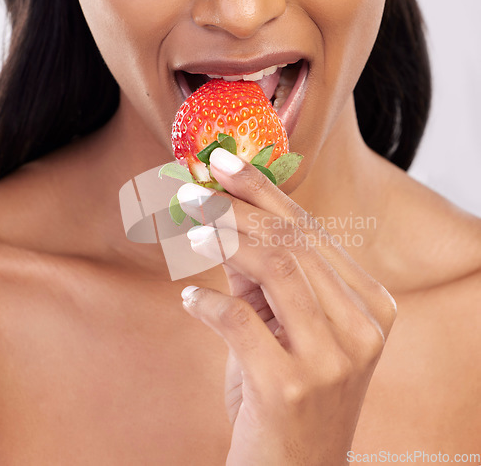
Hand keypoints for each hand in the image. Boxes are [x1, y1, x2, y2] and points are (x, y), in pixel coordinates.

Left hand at [177, 148, 396, 465]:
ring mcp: (333, 359)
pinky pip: (240, 321)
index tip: (226, 165)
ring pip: (277, 268)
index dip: (265, 193)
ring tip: (192, 227)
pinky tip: (189, 299)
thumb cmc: (288, 393)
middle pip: (294, 243)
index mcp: (370, 305)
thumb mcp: (286, 327)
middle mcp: (362, 327)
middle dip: (238, 207)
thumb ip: (264, 276)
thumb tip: (226, 221)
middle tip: (196, 189)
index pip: (312, 232)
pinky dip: (208, 302)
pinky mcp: (292, 387)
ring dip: (226, 238)